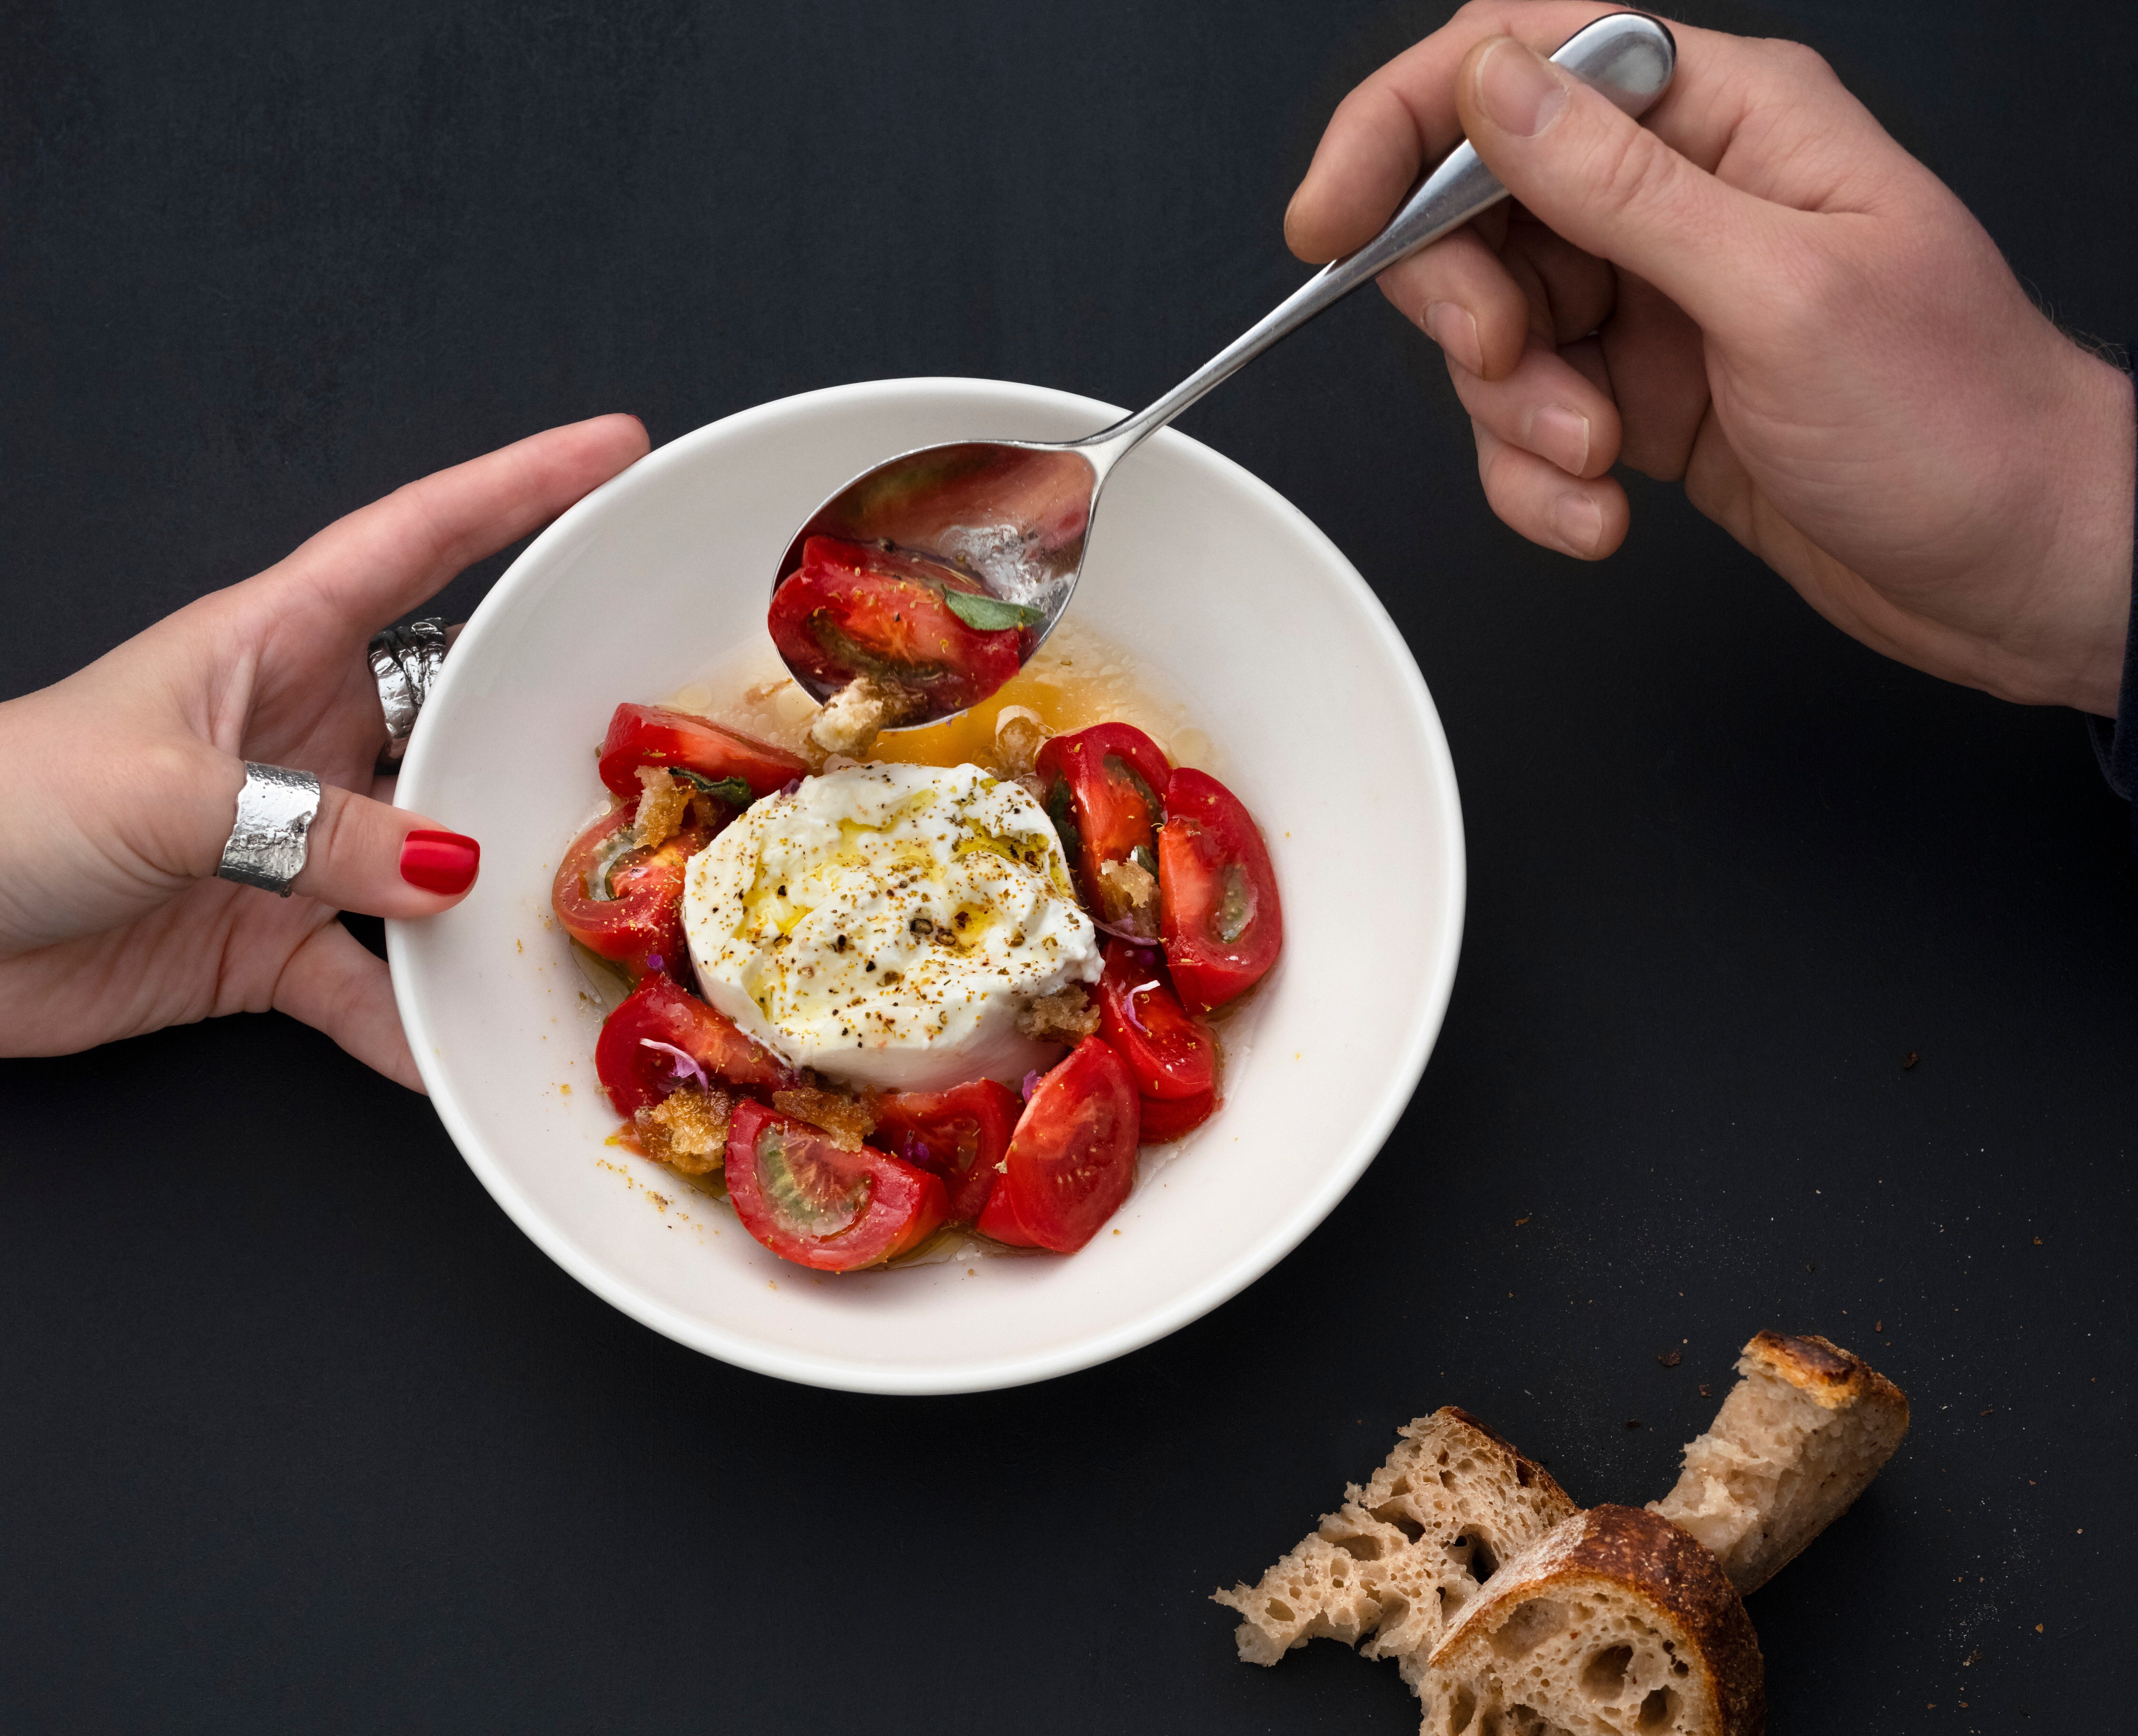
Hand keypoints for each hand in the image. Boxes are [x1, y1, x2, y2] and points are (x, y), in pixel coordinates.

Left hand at [0, 415, 648, 1087]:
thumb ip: (312, 830)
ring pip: (431, 863)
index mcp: (271, 645)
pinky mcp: (269, 942)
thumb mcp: (164, 792)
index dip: (516, 488)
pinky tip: (455, 1057)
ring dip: (492, 901)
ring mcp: (294, 844)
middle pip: (454, 714)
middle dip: (541, 723)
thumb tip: (444, 872)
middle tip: (650, 744)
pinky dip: (408, 1029)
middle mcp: (303, 736)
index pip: (418, 541)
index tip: (611, 451)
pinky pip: (368, 988)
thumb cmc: (0, 808)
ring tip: (577, 925)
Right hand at [1288, 2, 2135, 712]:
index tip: (1331, 222)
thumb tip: (1492, 85)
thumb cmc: (1958, 423)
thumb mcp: (1780, 290)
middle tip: (1515, 370)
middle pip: (1480, 210)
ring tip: (1597, 465)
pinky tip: (1603, 516)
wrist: (2020, 569)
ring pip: (1495, 334)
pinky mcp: (1641, 399)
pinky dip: (1540, 483)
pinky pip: (1530, 425)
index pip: (1519, 66)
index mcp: (1725, 123)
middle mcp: (1680, 202)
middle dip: (1468, 309)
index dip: (1402, 130)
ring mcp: (1656, 304)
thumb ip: (1620, 187)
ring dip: (1516, 420)